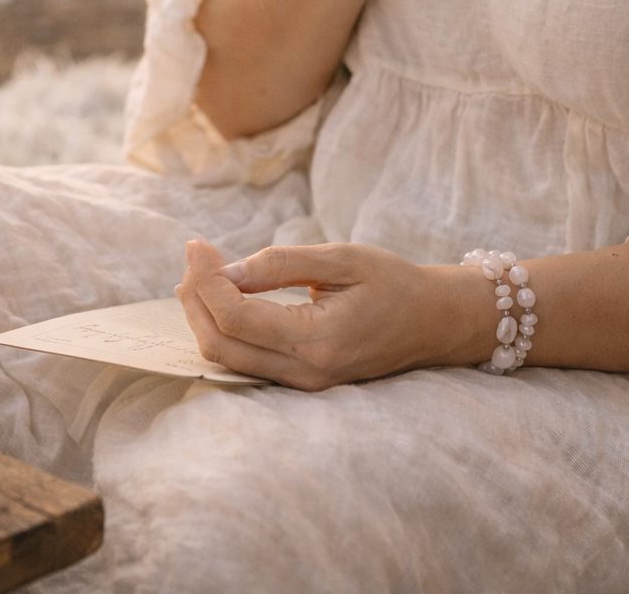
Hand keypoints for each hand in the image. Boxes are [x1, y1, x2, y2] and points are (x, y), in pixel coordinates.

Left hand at [175, 239, 492, 389]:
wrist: (434, 322)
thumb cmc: (394, 282)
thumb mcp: (343, 259)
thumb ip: (282, 264)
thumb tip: (226, 271)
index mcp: (319, 340)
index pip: (237, 318)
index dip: (206, 280)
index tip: (196, 244)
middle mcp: (306, 372)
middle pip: (221, 346)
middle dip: (195, 300)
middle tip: (194, 257)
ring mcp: (302, 383)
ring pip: (227, 359)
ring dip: (203, 316)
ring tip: (200, 274)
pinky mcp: (300, 382)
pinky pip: (244, 363)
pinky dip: (222, 330)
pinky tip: (219, 299)